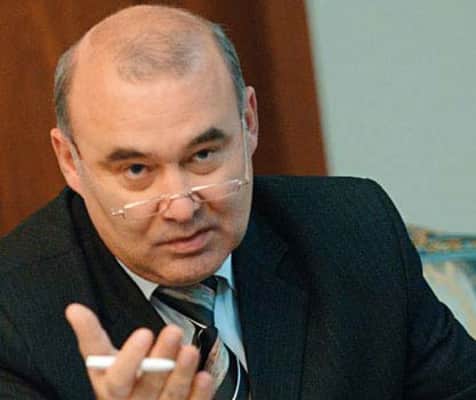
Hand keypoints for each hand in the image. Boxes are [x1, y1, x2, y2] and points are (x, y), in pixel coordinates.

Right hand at [65, 303, 213, 398]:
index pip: (116, 379)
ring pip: (170, 397)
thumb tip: (74, 309)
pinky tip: (204, 377)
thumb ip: (92, 338)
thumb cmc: (122, 383)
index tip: (144, 333)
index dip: (130, 358)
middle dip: (161, 359)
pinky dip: (199, 393)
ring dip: (182, 373)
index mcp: (110, 390)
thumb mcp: (103, 363)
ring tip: (190, 350)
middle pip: (146, 387)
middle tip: (173, 331)